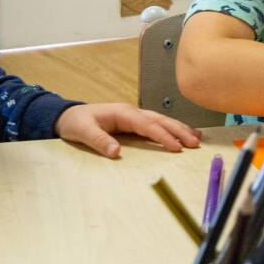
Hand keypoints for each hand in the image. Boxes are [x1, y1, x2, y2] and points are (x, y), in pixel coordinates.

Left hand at [54, 103, 202, 158]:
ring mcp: (135, 116)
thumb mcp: (83, 132)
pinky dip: (171, 129)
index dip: (162, 136)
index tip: (176, 147)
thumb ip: (99, 141)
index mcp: (123, 113)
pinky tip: (182, 133)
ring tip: (196, 138)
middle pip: (160, 120)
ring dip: (179, 129)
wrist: (67, 115)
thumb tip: (116, 152)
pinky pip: (157, 124)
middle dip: (178, 131)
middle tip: (194, 143)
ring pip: (162, 120)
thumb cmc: (76, 122)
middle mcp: (132, 112)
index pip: (147, 125)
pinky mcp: (134, 122)